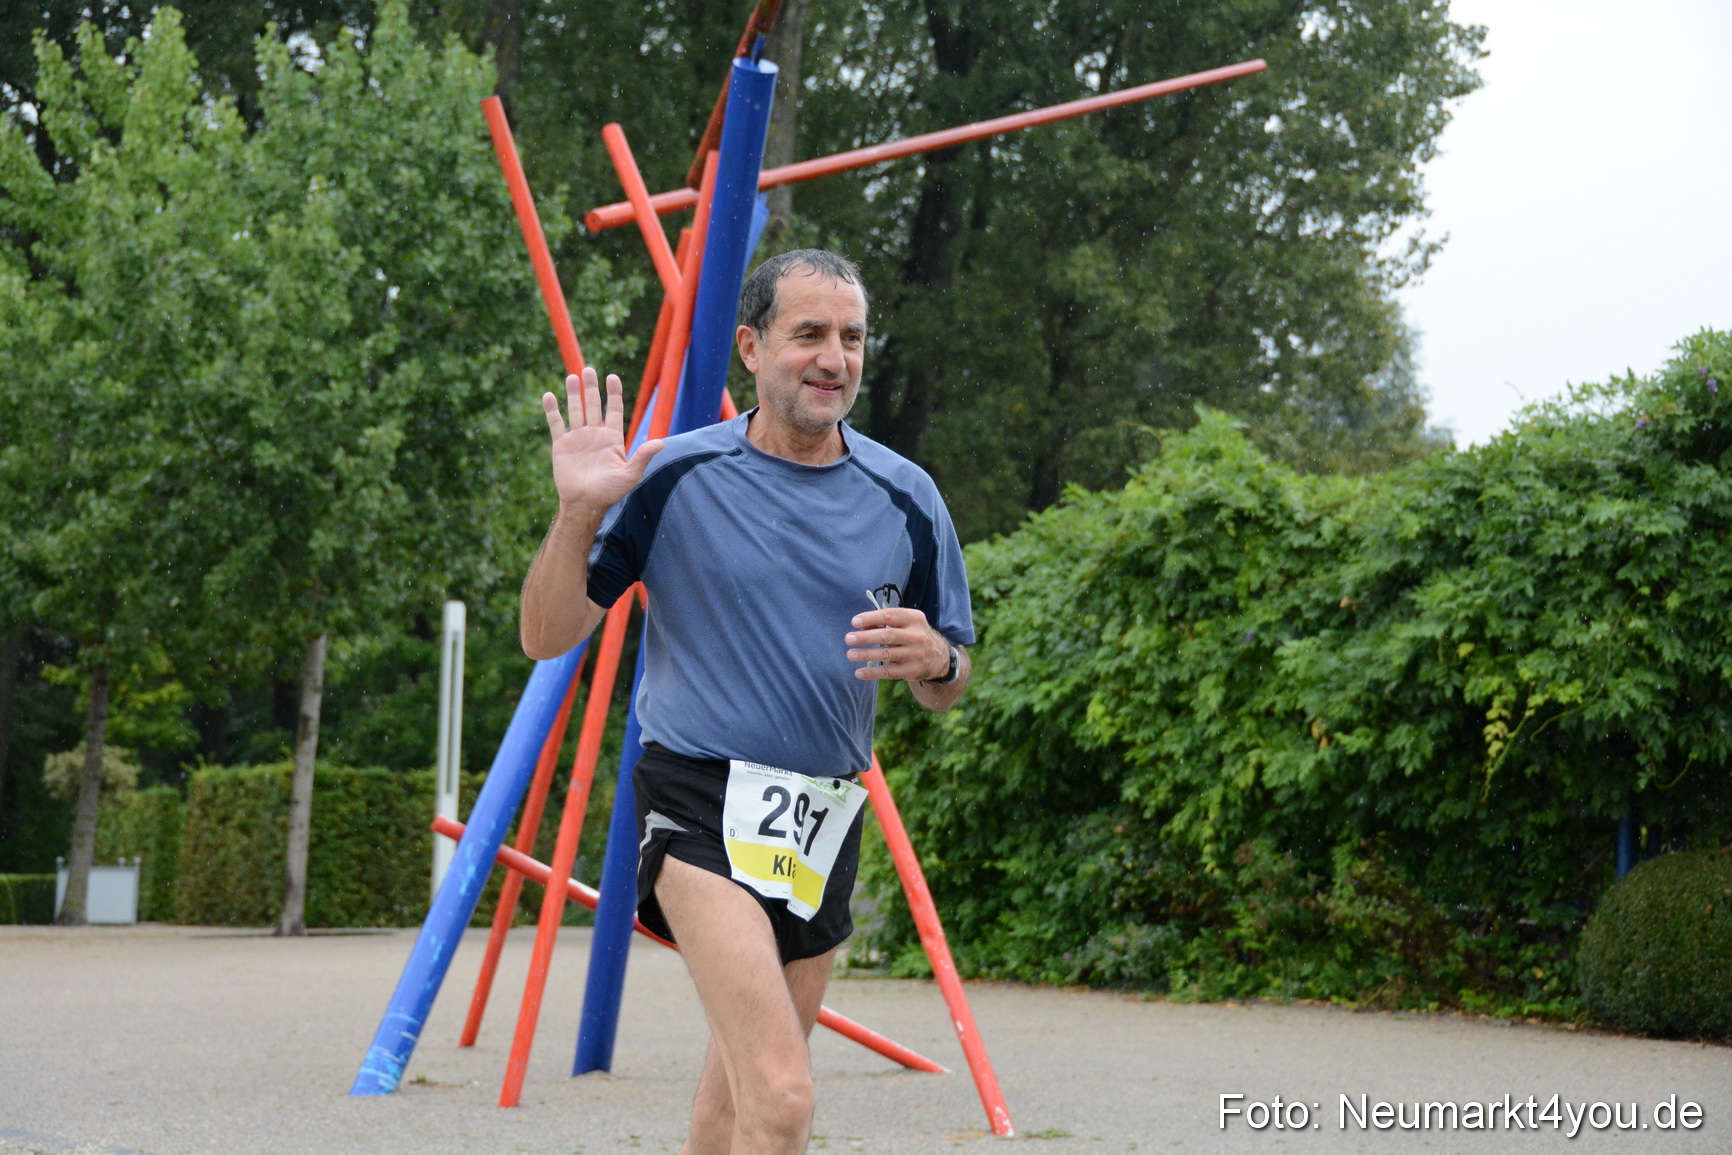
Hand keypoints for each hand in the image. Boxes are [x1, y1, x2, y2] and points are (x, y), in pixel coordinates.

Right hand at [542, 367, 662, 513]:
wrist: (585, 503)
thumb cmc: (609, 491)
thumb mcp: (630, 475)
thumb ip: (643, 457)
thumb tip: (661, 443)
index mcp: (612, 438)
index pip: (613, 410)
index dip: (613, 393)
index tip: (612, 377)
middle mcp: (595, 434)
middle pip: (593, 405)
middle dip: (592, 388)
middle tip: (589, 370)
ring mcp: (577, 438)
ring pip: (575, 410)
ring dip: (574, 394)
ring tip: (573, 376)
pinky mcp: (561, 445)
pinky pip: (556, 424)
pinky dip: (552, 410)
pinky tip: (549, 396)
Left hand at [845, 607, 950, 681]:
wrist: (939, 658)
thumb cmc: (914, 636)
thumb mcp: (906, 624)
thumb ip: (886, 623)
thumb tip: (861, 627)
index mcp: (914, 619)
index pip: (890, 615)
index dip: (871, 618)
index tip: (854, 622)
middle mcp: (917, 636)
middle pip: (887, 635)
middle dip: (865, 637)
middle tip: (848, 639)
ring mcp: (915, 654)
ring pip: (886, 654)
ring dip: (865, 654)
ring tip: (850, 654)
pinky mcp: (912, 671)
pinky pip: (888, 672)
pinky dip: (872, 672)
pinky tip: (859, 672)